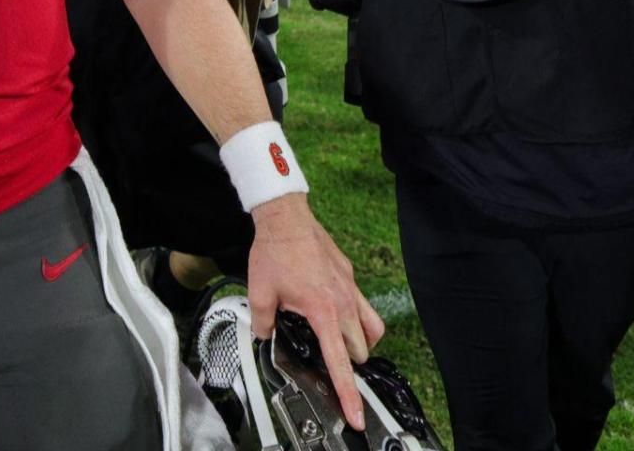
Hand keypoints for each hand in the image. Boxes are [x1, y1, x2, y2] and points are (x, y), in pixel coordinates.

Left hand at [248, 195, 386, 431]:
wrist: (286, 219)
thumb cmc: (274, 252)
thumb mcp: (260, 293)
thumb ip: (262, 322)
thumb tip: (264, 335)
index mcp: (323, 312)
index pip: (340, 363)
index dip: (348, 393)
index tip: (356, 414)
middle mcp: (344, 303)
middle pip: (360, 351)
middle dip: (348, 362)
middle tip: (329, 363)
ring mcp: (351, 289)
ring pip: (373, 330)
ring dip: (359, 343)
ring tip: (340, 345)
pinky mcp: (350, 278)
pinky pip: (365, 308)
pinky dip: (358, 320)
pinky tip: (336, 315)